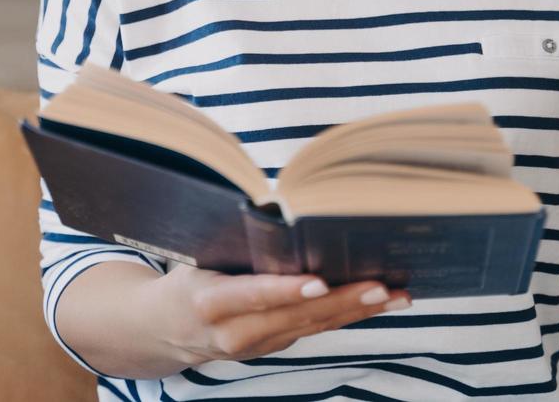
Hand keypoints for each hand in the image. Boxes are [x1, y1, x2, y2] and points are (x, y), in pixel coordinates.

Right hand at [145, 263, 410, 366]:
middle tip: (380, 285)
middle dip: (342, 301)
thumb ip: (236, 244)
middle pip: (295, 317)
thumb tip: (283, 210)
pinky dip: (347, 316)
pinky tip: (377, 303)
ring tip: (395, 295)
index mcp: (209, 303)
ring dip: (357, 311)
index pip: (253, 296)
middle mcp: (234, 333)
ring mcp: (256, 347)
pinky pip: (314, 330)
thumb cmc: (185, 279)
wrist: (163, 330)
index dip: (286, 291)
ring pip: (312, 326)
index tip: (320, 281)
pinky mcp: (273, 349)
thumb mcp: (198, 257)